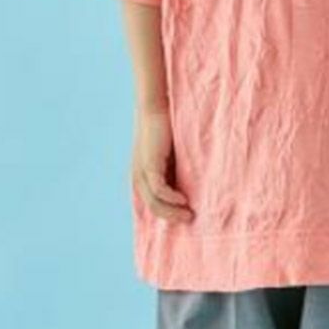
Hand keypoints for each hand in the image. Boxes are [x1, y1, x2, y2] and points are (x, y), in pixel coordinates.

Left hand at [129, 105, 193, 222]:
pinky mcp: (149, 165)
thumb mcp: (169, 156)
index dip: (168, 215)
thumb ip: (174, 171)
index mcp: (142, 178)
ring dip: (173, 212)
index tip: (185, 220)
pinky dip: (172, 198)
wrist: (155, 108)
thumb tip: (190, 189)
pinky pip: (159, 190)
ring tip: (190, 214)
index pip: (153, 205)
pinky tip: (184, 200)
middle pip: (153, 209)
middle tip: (190, 220)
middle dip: (172, 217)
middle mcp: (138, 179)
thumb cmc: (165, 130)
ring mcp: (142, 173)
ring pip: (155, 203)